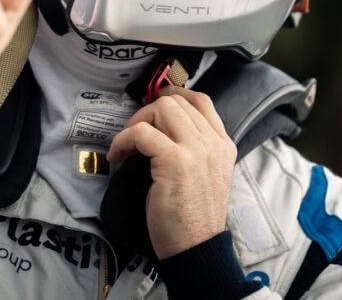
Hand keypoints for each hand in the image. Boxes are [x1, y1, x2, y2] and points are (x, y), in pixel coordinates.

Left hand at [106, 86, 236, 258]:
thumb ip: (194, 147)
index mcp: (223, 144)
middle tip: (134, 135)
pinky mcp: (175, 161)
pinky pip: (140, 133)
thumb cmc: (193, 216)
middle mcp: (214, 143)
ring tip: (126, 146)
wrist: (196, 248)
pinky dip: (122, 140)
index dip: (173, 94)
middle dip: (147, 112)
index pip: (201, 100)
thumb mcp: (205, 174)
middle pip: (175, 101)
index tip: (152, 104)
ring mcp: (197, 150)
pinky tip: (117, 157)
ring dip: (135, 123)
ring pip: (160, 109)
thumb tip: (162, 126)